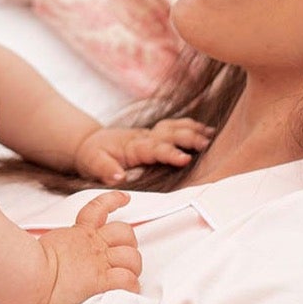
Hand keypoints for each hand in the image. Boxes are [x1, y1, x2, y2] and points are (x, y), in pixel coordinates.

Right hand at [34, 192, 141, 303]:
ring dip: (132, 266)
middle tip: (121, 256)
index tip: (124, 199)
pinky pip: (128, 280)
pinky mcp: (101, 282)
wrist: (30, 273)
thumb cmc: (30, 261)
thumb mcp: (49, 242)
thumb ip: (63, 243)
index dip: (114, 200)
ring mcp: (99, 262)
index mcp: (80, 233)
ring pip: (132, 257)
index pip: (100, 207)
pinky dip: (132, 285)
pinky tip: (130, 287)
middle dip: (129, 244)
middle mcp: (93, 244)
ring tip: (125, 274)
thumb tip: (60, 250)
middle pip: (126, 234)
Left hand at [73, 119, 212, 184]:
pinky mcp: (154, 135)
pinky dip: (190, 127)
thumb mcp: (93, 164)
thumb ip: (105, 170)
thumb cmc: (94, 156)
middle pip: (169, 134)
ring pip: (174, 127)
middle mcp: (145, 137)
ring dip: (192, 130)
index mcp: (133, 147)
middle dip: (188, 138)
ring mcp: (151, 135)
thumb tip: (118, 176)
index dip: (170, 153)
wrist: (91, 143)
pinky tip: (206, 131)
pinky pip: (174, 127)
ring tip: (211, 136)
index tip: (185, 159)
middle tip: (206, 144)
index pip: (155, 149)